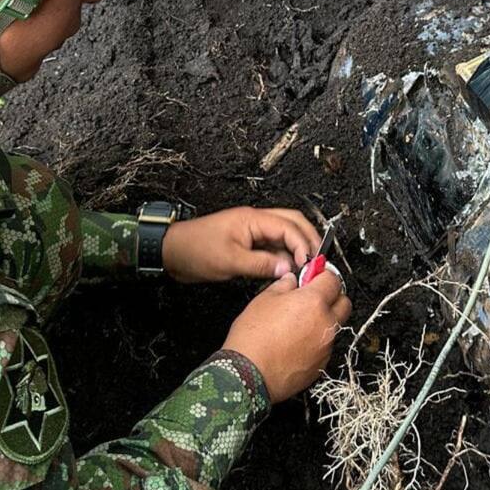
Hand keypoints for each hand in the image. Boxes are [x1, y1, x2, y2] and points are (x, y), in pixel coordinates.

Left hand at [161, 206, 320, 282]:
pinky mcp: (248, 243)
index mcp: (253, 219)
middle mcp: (256, 221)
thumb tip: (286, 268)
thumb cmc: (195, 250)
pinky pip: (273, 246)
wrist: (173, 252)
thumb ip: (260, 264)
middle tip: (317, 261)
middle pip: (293, 222)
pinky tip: (286, 271)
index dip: (303, 244)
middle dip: (308, 240)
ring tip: (304, 268)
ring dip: (296, 248)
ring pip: (285, 234)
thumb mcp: (230, 261)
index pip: (289, 226)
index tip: (310, 263)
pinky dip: (283, 256)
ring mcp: (252, 231)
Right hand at [223, 270, 351, 401]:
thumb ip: (283, 286)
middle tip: (312, 296)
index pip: (333, 279)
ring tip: (299, 323)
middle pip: (343, 302)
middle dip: (331, 296)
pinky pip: (325, 346)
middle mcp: (325, 323)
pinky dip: (316, 341)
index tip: (313, 275)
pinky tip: (296, 342)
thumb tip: (291, 281)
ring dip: (324, 320)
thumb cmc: (253, 339)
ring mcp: (325, 346)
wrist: (248, 375)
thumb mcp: (263, 300)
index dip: (322, 275)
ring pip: (335, 326)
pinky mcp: (321, 365)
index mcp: (313, 302)